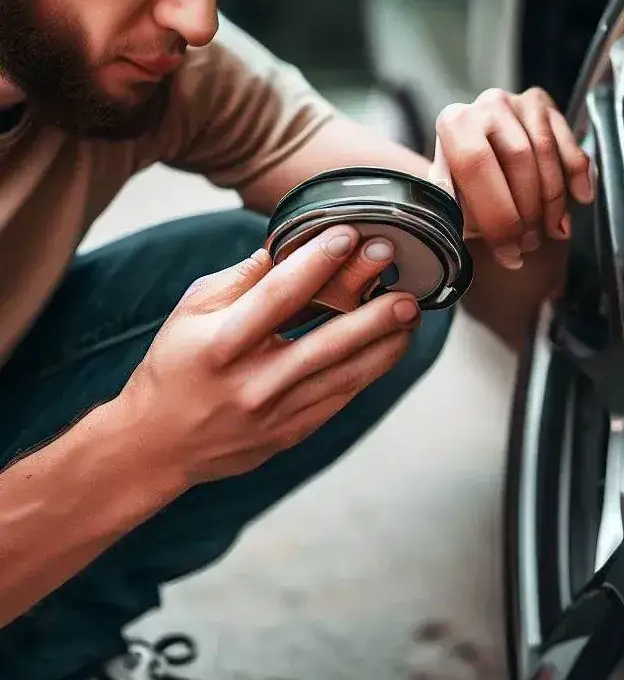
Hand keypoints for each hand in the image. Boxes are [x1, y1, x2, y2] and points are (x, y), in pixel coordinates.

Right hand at [120, 226, 419, 487]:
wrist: (157, 444)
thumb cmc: (175, 366)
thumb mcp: (193, 310)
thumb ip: (243, 278)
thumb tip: (290, 244)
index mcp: (221, 344)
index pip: (278, 296)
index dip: (317, 262)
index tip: (350, 235)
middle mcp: (252, 383)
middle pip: (326, 343)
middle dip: (372, 312)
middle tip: (404, 286)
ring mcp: (275, 414)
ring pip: (346, 376)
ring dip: (385, 342)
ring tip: (411, 313)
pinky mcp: (292, 433)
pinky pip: (343, 397)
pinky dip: (372, 369)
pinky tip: (392, 344)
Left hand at [430, 87, 594, 267]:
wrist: (475, 156)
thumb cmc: (464, 184)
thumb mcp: (451, 200)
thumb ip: (456, 211)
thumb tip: (464, 235)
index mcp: (455, 124)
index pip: (476, 167)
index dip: (497, 217)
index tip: (509, 253)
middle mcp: (488, 106)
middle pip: (518, 159)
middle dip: (528, 212)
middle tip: (529, 245)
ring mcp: (520, 103)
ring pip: (547, 153)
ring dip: (553, 201)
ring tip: (550, 231)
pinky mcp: (548, 108)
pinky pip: (571, 145)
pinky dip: (578, 175)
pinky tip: (580, 199)